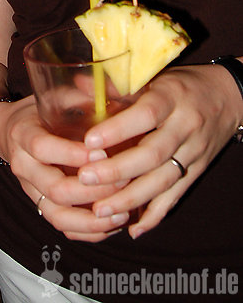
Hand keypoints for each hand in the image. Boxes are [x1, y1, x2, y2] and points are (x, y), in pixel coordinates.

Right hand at [0, 96, 131, 241]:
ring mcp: (29, 190)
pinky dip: (88, 232)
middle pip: (55, 188)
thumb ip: (80, 95)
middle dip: (92, 190)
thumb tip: (118, 90)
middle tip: (122, 181)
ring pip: (58, 216)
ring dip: (92, 219)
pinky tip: (112, 224)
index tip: (102, 151)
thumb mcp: (52, 96)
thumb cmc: (36, 111)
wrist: (6, 130)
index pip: (43, 148)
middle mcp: (22, 166)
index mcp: (23, 134)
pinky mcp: (39, 205)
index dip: (72, 153)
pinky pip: (61, 227)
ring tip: (121, 213)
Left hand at [76, 64, 240, 237]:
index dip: (118, 129)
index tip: (89, 142)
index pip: (146, 114)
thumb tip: (77, 82)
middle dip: (117, 170)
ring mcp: (194, 151)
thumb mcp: (153, 76)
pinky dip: (155, 214)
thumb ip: (117, 86)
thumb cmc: (181, 84)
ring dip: (131, 198)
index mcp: (172, 96)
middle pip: (153, 154)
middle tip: (85, 178)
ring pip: (163, 181)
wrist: (227, 96)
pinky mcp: (197, 171)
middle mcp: (185, 126)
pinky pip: (176, 196)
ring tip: (100, 209)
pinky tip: (133, 228)